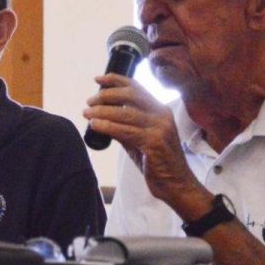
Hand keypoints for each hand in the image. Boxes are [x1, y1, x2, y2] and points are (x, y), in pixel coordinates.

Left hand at [84, 74, 205, 207]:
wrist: (176, 185)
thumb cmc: (158, 163)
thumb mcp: (141, 139)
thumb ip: (126, 126)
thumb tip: (102, 117)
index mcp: (160, 110)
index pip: (136, 88)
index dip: (115, 80)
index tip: (97, 79)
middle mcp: (162, 115)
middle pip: (130, 95)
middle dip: (106, 95)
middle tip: (90, 102)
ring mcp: (160, 128)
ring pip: (126, 113)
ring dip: (102, 111)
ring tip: (87, 114)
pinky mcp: (154, 142)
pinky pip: (126, 131)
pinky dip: (107, 126)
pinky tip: (95, 126)